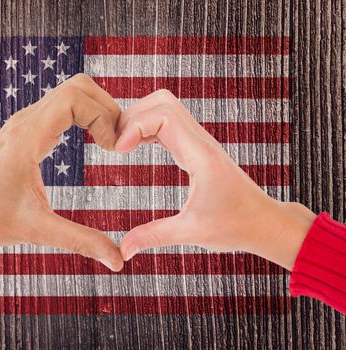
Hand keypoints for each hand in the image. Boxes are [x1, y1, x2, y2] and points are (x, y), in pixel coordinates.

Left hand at [0, 74, 123, 270]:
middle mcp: (26, 121)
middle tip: (119, 142)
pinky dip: (83, 116)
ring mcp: (24, 123)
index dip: (103, 115)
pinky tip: (92, 142)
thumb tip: (117, 260)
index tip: (114, 149)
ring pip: (69, 94)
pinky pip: (60, 108)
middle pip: (77, 87)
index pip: (75, 97)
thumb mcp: (36, 230)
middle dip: (106, 108)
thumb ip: (80, 241)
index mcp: (29, 136)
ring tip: (111, 142)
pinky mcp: (24, 131)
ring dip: (95, 111)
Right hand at [115, 90, 315, 269]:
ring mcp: (199, 141)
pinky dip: (147, 128)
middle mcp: (200, 141)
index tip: (118, 151)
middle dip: (132, 115)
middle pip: (162, 101)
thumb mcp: (192, 232)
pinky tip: (135, 147)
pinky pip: (169, 123)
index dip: (135, 125)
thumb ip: (154, 236)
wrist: (263, 222)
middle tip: (115, 144)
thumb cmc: (235, 226)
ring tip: (121, 145)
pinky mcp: (196, 148)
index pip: (164, 115)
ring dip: (139, 119)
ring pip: (165, 108)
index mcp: (200, 156)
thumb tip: (122, 251)